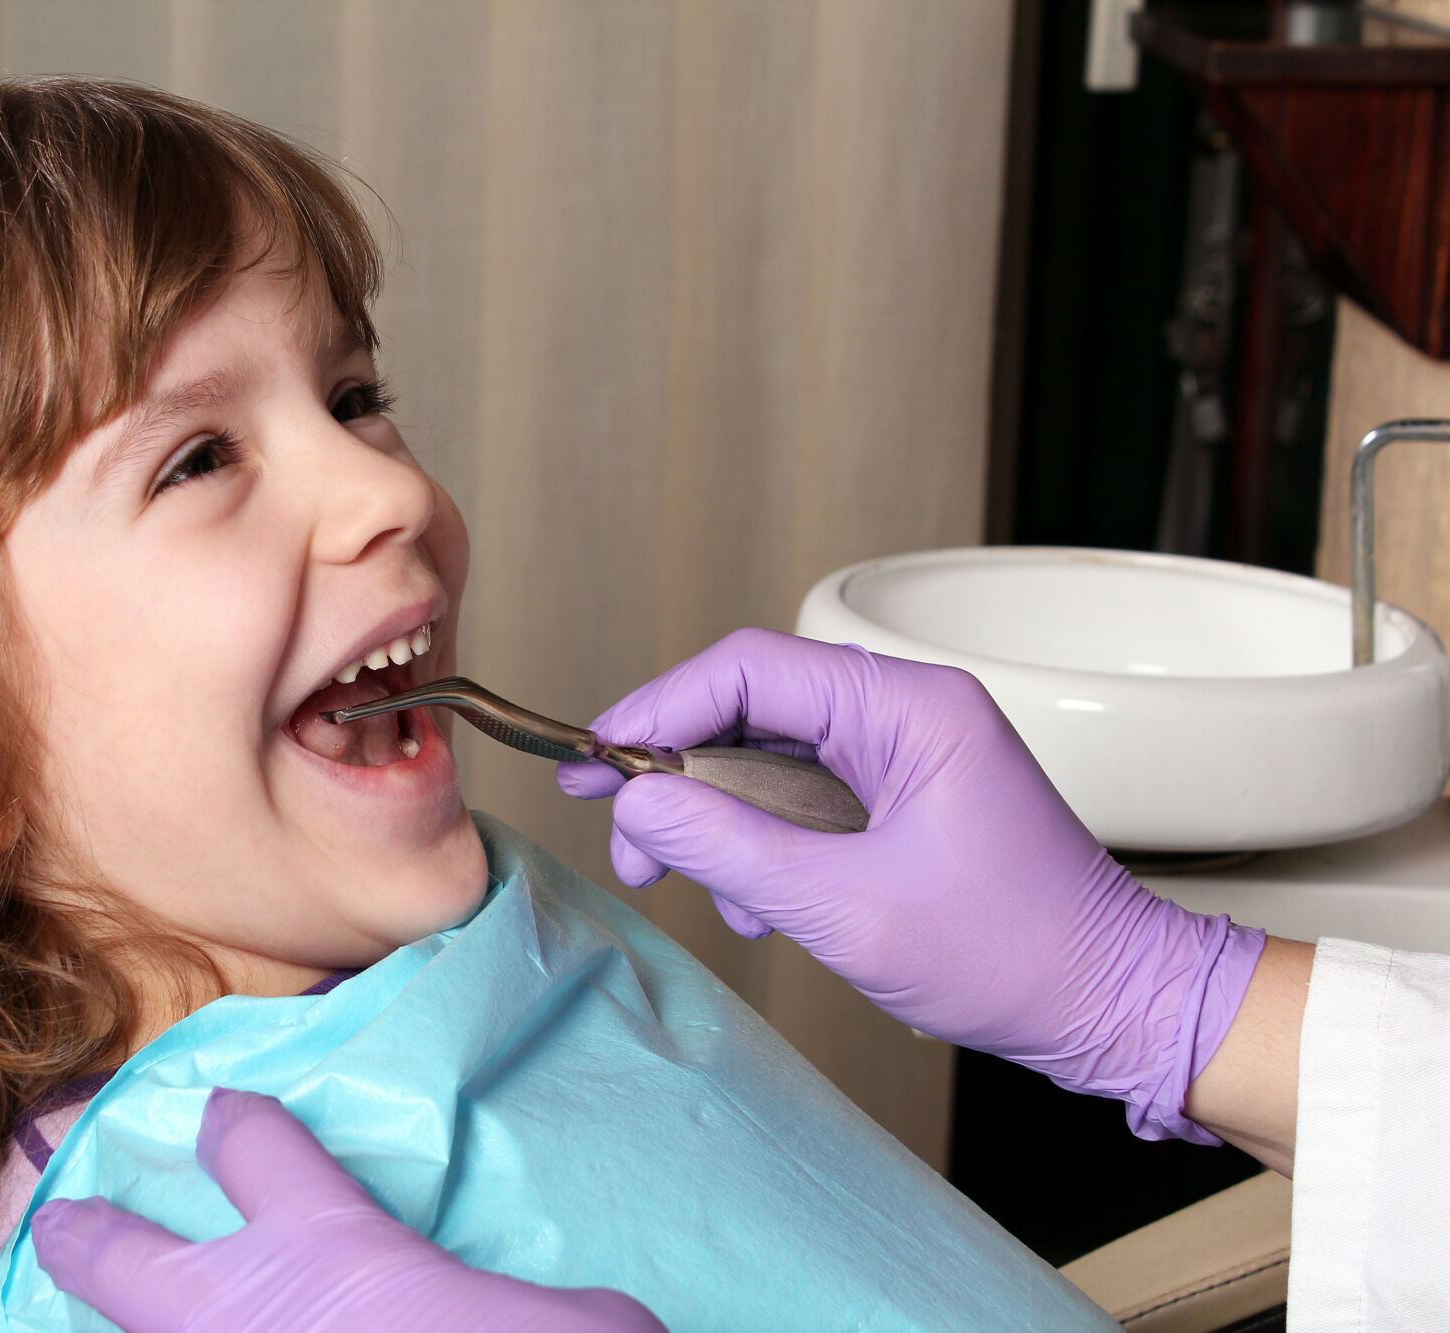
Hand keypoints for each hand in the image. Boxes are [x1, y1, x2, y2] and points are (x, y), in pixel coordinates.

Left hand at [33, 1087, 666, 1332]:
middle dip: (85, 1233)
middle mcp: (250, 1315)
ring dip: (110, 1328)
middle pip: (127, 1262)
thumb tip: (578, 1317)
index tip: (226, 1115)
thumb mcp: (580, 1319)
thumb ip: (529, 1301)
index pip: (257, 1150)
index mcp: (330, 1248)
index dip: (238, 1127)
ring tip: (72, 1312)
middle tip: (54, 1216)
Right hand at [557, 628, 1266, 1142]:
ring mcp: (901, 758)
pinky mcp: (897, 801)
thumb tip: (639, 804)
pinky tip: (754, 907)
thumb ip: (730, 849)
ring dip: (716, 823)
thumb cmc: (1014, 957)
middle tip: (623, 834)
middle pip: (750, 709)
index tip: (599, 761)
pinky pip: (800, 802)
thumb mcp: (845, 910)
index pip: (750, 669)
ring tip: (688, 887)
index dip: (660, 709)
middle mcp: (904, 715)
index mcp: (908, 709)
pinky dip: (759, 849)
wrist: (1111, 1008)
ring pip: (767, 761)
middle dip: (677, 776)